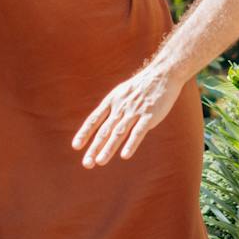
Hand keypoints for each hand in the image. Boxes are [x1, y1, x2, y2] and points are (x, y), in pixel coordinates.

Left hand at [73, 61, 190, 167]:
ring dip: (108, 148)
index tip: (76, 146)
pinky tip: (124, 155)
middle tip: (86, 163)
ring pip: (119, 132)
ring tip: (100, 162)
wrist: (162, 74)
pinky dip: (131, 144)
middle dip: (94, 147)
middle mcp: (120, 107)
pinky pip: (138, 132)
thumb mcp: (121, 93)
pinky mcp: (149, 116)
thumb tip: (103, 127)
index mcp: (111, 101)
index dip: (84, 133)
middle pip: (104, 130)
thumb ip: (113, 109)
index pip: (94, 119)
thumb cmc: (141, 87)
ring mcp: (135, 112)